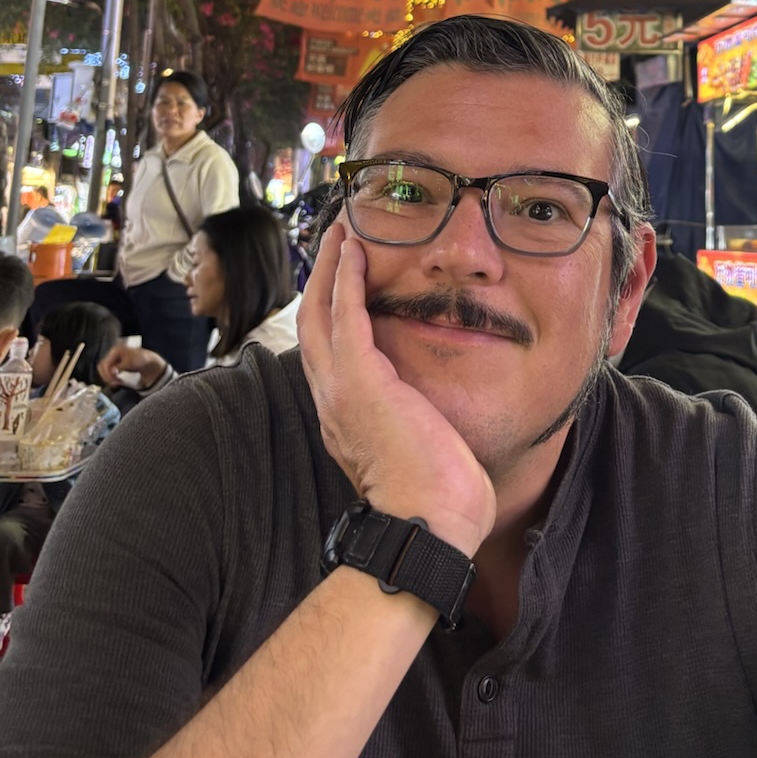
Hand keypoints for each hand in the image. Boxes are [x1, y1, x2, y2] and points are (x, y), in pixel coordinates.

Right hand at [98, 342, 168, 390]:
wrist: (147, 361)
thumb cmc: (140, 360)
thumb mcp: (130, 363)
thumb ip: (119, 367)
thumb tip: (111, 371)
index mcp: (115, 350)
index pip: (105, 364)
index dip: (107, 374)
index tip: (113, 381)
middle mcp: (112, 353)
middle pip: (102, 366)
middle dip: (106, 376)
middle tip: (114, 383)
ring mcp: (113, 357)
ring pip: (104, 369)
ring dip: (107, 377)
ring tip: (115, 382)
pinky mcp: (114, 363)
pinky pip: (107, 370)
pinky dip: (110, 376)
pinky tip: (116, 380)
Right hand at [298, 221, 495, 561]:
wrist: (428, 525)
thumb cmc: (438, 501)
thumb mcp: (421, 452)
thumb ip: (422, 427)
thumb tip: (443, 422)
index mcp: (347, 418)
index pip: (330, 354)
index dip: (331, 315)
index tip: (345, 284)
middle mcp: (333, 401)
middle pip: (313, 326)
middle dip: (321, 280)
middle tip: (336, 242)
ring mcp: (341, 391)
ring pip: (320, 312)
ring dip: (330, 268)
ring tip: (342, 232)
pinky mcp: (360, 381)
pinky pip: (344, 316)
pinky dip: (346, 280)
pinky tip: (354, 251)